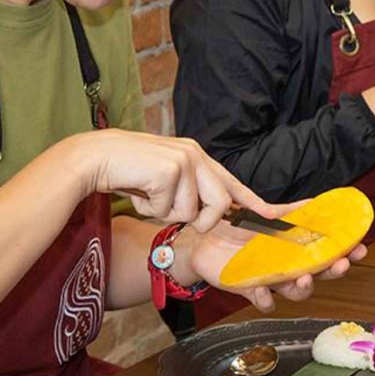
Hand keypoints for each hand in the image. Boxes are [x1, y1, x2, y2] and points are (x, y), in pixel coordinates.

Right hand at [66, 130, 278, 232]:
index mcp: (197, 157)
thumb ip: (188, 192)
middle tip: (169, 210)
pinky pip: (169, 210)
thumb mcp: (165, 180)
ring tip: (148, 195)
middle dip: (199, 220)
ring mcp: (184, 161)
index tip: (277, 215)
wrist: (97, 156)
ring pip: (192, 212)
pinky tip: (139, 191)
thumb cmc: (129, 171)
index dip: (255, 202)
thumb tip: (205, 217)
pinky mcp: (169, 170)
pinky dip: (151, 209)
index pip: (232, 183)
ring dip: (167, 213)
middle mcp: (195, 155)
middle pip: (219, 203)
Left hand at [173, 218, 368, 312]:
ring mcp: (269, 279)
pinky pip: (262, 301)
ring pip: (294, 292)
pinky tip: (262, 290)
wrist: (203, 238)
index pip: (326, 254)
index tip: (359, 248)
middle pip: (318, 275)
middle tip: (341, 264)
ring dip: (303, 288)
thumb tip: (316, 201)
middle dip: (332, 272)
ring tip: (305, 279)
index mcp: (294, 249)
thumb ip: (289, 211)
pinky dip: (264, 299)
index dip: (345, 253)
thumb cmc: (237, 228)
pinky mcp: (248, 288)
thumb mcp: (265, 214)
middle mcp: (286, 267)